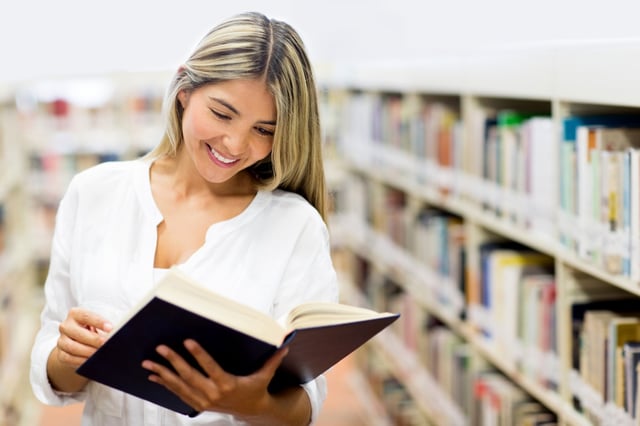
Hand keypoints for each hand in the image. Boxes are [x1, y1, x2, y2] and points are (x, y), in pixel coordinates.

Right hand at [54, 307, 112, 368]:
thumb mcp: (98, 324)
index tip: (110, 328)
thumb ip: (105, 327)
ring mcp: (61, 340)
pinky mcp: (61, 354)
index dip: (98, 322)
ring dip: (87, 351)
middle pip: (77, 332)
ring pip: (72, 346)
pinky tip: (91, 361)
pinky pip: (69, 358)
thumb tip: (115, 333)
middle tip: (106, 343)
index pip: (86, 316)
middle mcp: (66, 326)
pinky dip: (81, 360)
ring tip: (100, 353)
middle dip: (93, 339)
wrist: (80, 343)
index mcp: (75, 314)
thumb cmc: (93, 330)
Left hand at [141, 339, 287, 417]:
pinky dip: (165, 384)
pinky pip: (177, 393)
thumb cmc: (256, 389)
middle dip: (173, 361)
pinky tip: (154, 376)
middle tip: (161, 348)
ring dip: (163, 373)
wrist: (251, 412)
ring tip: (149, 363)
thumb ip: (273, 360)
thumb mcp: (265, 375)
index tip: (188, 342)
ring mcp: (203, 400)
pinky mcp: (197, 404)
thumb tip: (285, 343)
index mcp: (227, 384)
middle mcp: (212, 393)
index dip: (198, 354)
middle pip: (189, 376)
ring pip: (179, 386)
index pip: (210, 367)